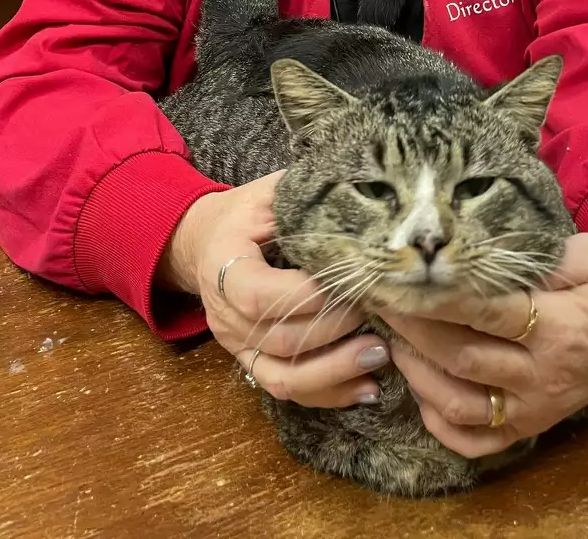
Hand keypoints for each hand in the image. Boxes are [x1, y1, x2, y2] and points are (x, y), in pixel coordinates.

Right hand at [159, 172, 389, 407]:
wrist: (206, 243)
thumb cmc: (245, 214)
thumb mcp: (267, 194)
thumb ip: (300, 196)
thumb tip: (356, 195)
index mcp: (223, 267)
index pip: (259, 296)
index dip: (307, 297)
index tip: (351, 282)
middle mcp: (225, 316)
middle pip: (281, 340)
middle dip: (337, 330)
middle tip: (380, 310)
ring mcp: (237, 346)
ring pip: (284, 377)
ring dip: (336, 371)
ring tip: (381, 354)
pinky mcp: (252, 363)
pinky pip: (287, 390)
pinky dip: (329, 394)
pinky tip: (368, 386)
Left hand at [382, 234, 587, 458]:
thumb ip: (544, 256)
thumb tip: (484, 251)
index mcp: (559, 326)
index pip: (486, 312)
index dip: (438, 295)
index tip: (401, 274)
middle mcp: (542, 375)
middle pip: (461, 357)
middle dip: (412, 328)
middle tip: (380, 298)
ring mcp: (535, 406)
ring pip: (460, 403)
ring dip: (416, 373)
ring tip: (392, 336)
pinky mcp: (532, 424)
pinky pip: (477, 441)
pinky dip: (440, 423)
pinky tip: (420, 389)